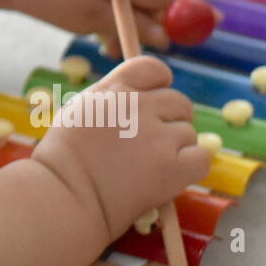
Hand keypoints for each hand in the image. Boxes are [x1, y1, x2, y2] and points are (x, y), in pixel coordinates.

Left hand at [8, 0, 186, 55]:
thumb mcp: (88, 18)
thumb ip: (130, 25)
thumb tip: (166, 38)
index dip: (187, 11)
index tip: (207, 28)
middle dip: (158, 19)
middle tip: (145, 48)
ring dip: (137, 16)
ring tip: (109, 44)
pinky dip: (124, 3)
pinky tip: (104, 26)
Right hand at [31, 55, 212, 241]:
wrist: (65, 196)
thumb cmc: (65, 157)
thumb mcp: (82, 108)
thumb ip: (114, 95)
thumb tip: (145, 95)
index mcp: (115, 88)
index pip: (154, 69)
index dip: (158, 86)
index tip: (152, 104)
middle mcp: (139, 106)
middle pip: (179, 102)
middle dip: (170, 120)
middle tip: (150, 144)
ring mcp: (158, 137)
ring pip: (189, 133)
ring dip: (176, 148)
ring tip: (149, 165)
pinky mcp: (173, 167)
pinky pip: (201, 158)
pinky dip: (189, 167)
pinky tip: (169, 176)